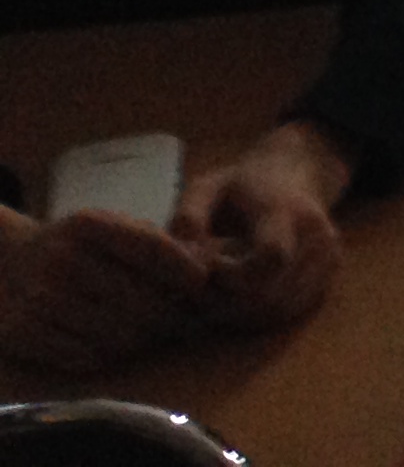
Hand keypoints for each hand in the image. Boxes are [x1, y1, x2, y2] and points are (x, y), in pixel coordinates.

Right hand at [0, 203, 214, 372]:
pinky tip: (114, 344)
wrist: (3, 264)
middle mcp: (61, 258)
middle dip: (169, 312)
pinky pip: (85, 356)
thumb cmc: (74, 246)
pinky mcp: (22, 333)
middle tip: (182, 318)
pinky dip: (109, 355)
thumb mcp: (108, 228)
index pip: (151, 248)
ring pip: (117, 333)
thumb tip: (206, 266)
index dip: (183, 269)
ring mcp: (39, 298)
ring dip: (143, 338)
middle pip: (139, 299)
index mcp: (88, 225)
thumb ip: (154, 243)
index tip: (201, 282)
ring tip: (152, 332)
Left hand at [173, 121, 346, 335]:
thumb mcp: (208, 187)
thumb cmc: (241, 185)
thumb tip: (183, 257)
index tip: (210, 264)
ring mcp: (327, 257)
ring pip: (279, 309)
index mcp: (286, 210)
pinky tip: (241, 292)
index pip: (271, 259)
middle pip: (271, 293)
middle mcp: (316, 236)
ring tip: (220, 288)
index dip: (233, 275)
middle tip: (204, 285)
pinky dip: (258, 312)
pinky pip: (289, 311)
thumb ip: (189, 216)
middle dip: (228, 300)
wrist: (295, 174)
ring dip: (240, 310)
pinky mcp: (328, 274)